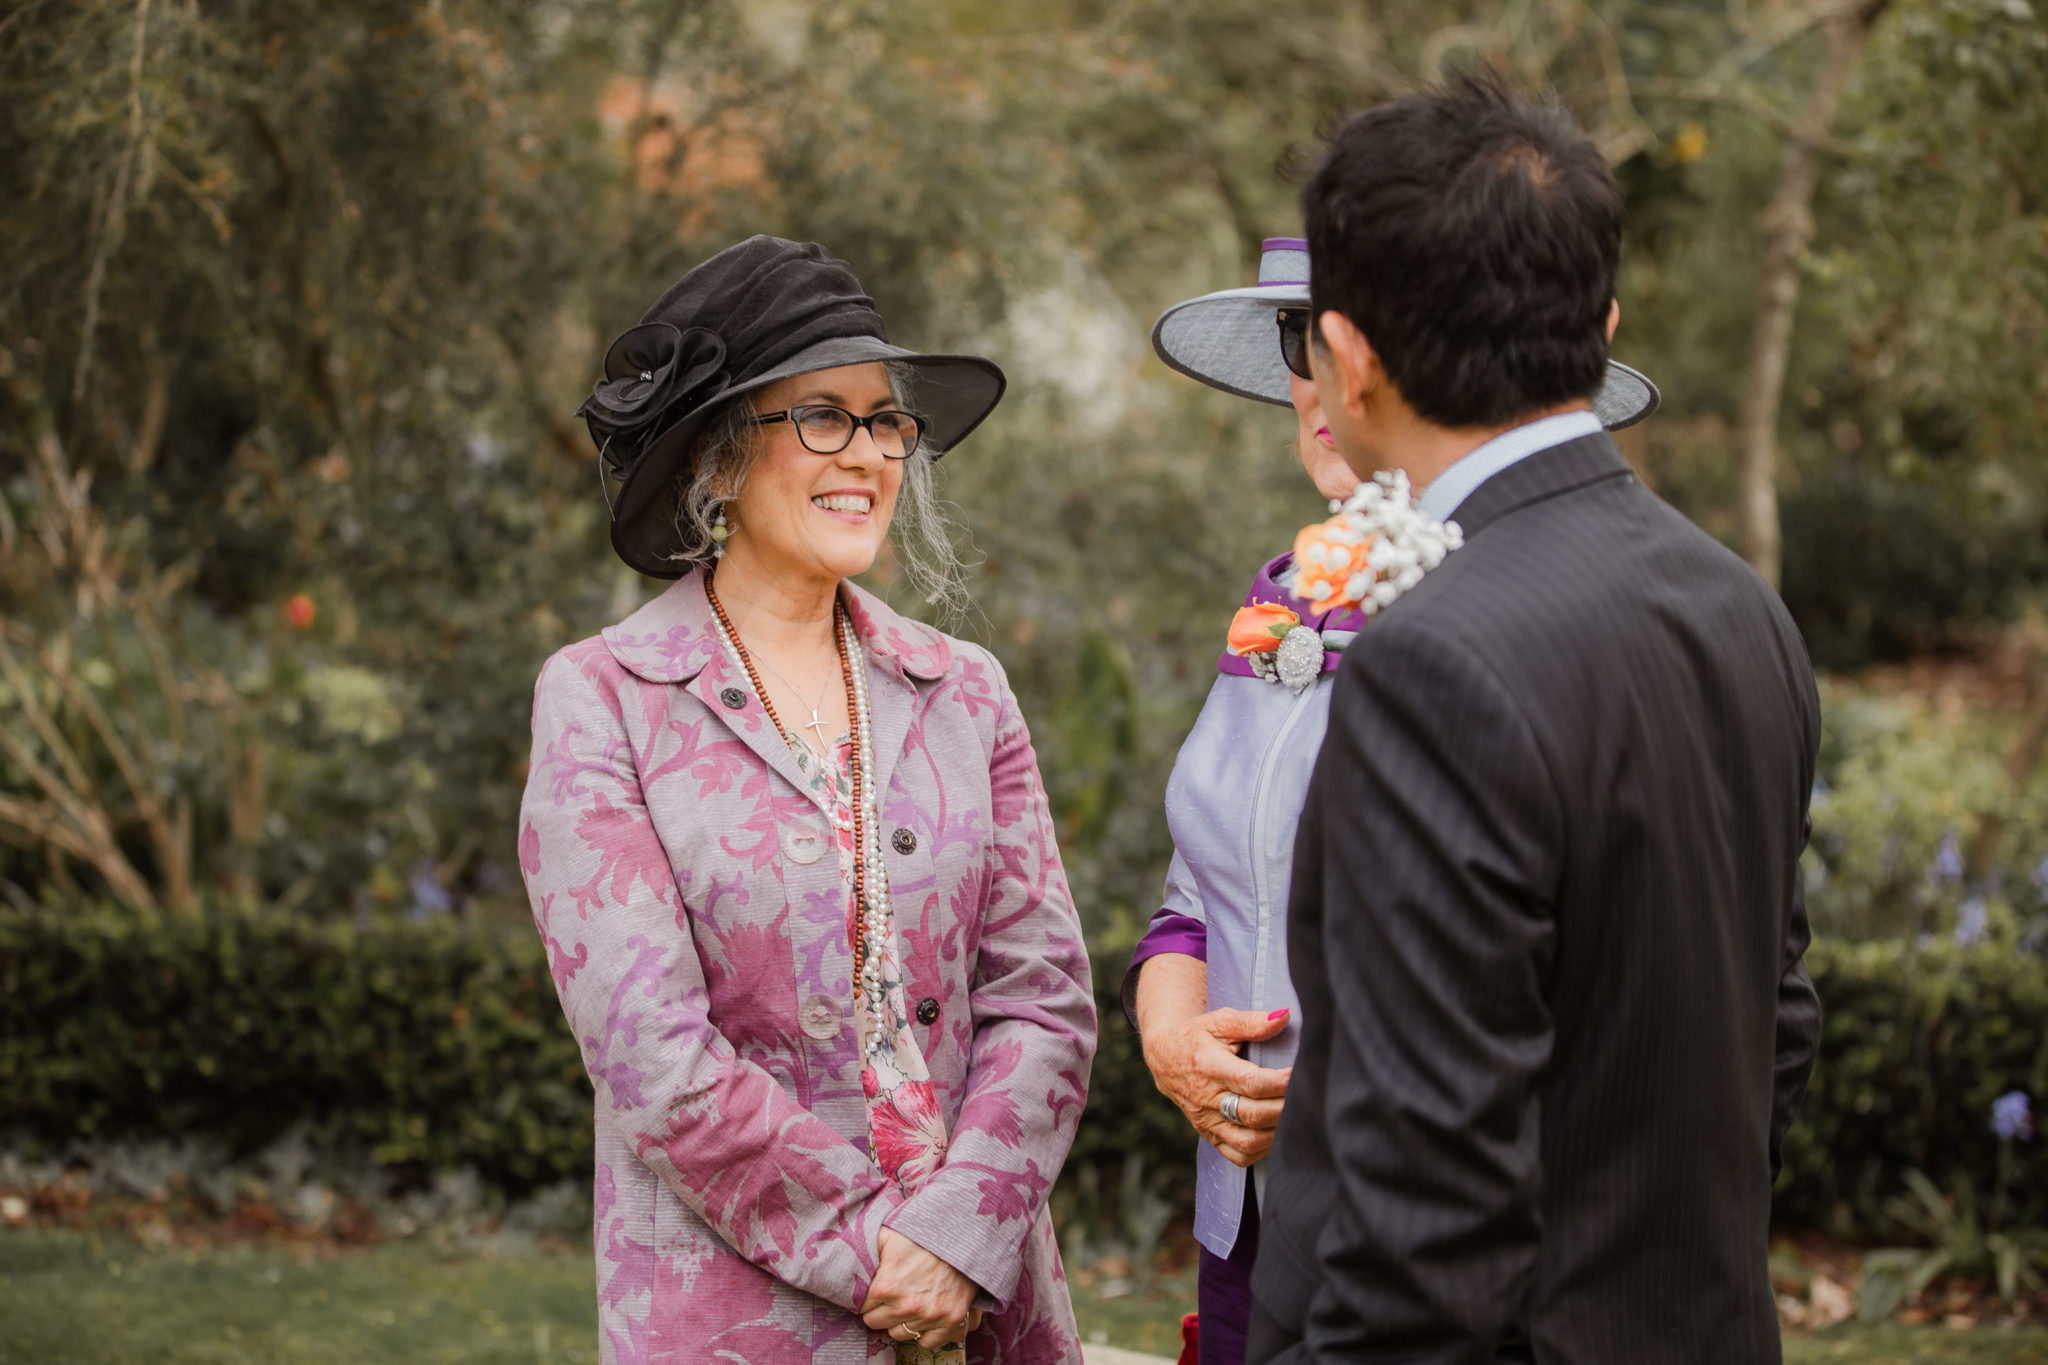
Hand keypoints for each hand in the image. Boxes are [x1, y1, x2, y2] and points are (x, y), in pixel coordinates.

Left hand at [861, 1228, 982, 1347]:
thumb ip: (867, 1251)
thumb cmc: (924, 1232)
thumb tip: (848, 1262)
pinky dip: (926, 1333)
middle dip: (881, 1310)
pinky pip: (928, 1342)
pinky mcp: (951, 1319)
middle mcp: (905, 1306)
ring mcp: (929, 1315)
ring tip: (909, 1303)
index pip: (862, 1308)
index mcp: (885, 1286)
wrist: (963, 1232)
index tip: (876, 1289)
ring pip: (900, 1334)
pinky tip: (925, 1316)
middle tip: (892, 1296)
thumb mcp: (889, 1234)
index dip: (868, 1297)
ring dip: (901, 1321)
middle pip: (877, 1324)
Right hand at [1141, 1005, 1291, 1166]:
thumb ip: (1252, 1022)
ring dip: (1276, 1132)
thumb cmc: (1196, 1036)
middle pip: (1254, 1115)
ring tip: (1294, 1115)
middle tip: (1306, 1096)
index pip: (1252, 1083)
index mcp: (1210, 1067)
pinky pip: (1237, 1155)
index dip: (1282, 1082)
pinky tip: (1273, 1133)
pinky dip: (1261, 1150)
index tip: (1301, 1073)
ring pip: (1248, 1141)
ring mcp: (1207, 1121)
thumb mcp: (1219, 1020)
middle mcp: (1207, 1099)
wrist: (1164, 1057)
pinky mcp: (1209, 1135)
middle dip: (1286, 1108)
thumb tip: (1283, 1018)